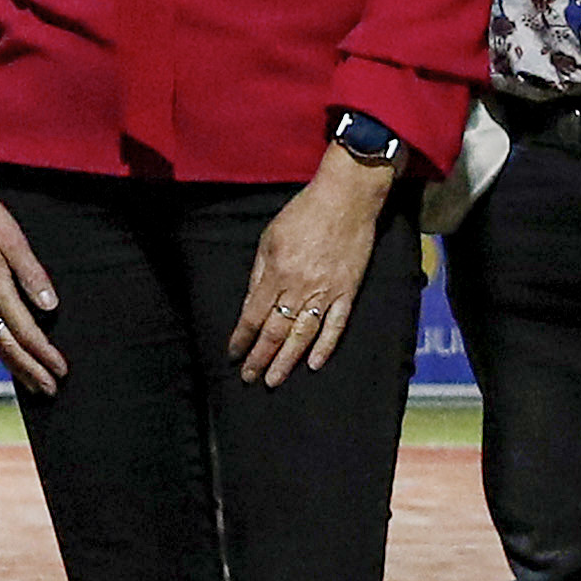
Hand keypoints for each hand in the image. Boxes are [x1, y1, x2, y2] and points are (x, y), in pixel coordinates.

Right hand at [0, 139, 67, 393]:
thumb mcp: (14, 243)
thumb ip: (32, 275)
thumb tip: (49, 307)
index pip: (25, 330)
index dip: (44, 353)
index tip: (61, 369)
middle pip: (8, 345)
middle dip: (30, 370)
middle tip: (49, 390)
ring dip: (15, 366)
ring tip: (32, 384)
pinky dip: (0, 350)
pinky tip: (8, 355)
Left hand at [227, 158, 393, 387]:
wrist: (345, 200)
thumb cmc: (303, 214)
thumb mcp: (269, 238)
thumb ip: (259, 273)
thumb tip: (251, 304)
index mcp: (276, 273)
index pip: (253, 315)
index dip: (241, 338)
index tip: (233, 354)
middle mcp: (299, 287)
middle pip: (275, 331)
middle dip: (259, 357)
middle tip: (249, 377)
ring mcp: (326, 292)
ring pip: (303, 335)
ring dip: (287, 360)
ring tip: (274, 380)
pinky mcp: (347, 292)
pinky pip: (336, 326)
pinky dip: (325, 347)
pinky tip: (313, 364)